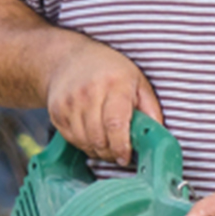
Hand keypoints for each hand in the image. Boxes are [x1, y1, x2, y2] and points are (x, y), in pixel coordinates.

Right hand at [44, 36, 162, 164]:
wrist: (68, 58)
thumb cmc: (109, 70)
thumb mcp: (137, 81)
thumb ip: (150, 108)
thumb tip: (157, 134)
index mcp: (114, 84)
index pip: (115, 124)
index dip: (121, 146)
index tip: (126, 157)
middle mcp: (89, 92)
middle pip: (99, 138)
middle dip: (112, 153)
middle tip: (120, 153)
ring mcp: (69, 103)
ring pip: (85, 142)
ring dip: (98, 151)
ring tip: (108, 144)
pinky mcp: (57, 112)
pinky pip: (72, 140)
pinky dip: (84, 144)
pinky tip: (93, 136)